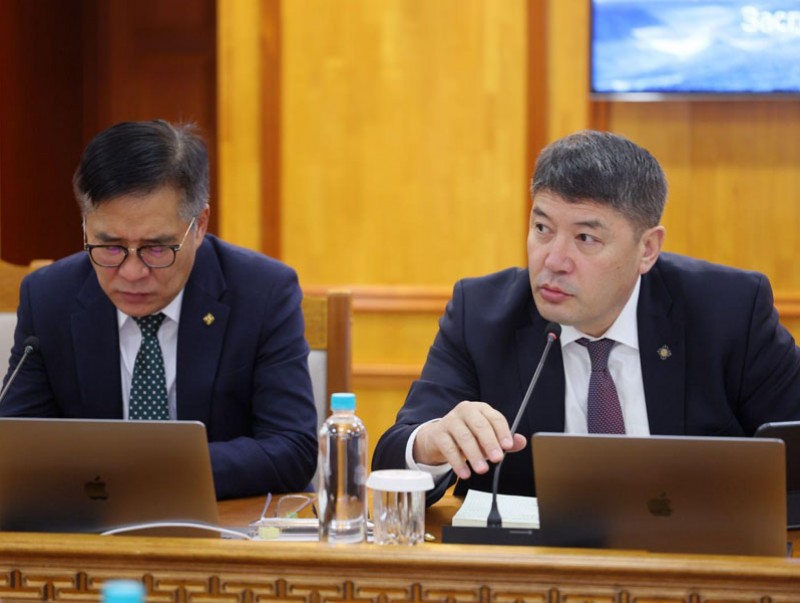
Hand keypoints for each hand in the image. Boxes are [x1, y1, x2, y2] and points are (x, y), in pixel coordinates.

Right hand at [412, 401, 526, 479]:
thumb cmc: (467, 435)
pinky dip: (458, 463)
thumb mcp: (486, 437)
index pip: (494, 418)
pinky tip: (465, 473)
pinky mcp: (438, 434)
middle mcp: (465, 411)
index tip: (508, 446)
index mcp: (480, 409)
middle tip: (497, 459)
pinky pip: (449, 448)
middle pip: (479, 425)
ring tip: (482, 470)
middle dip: (490, 443)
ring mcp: (450, 421)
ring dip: (474, 455)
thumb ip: (504, 440)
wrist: (438, 438)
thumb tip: (520, 442)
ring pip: (464, 437)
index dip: (502, 432)